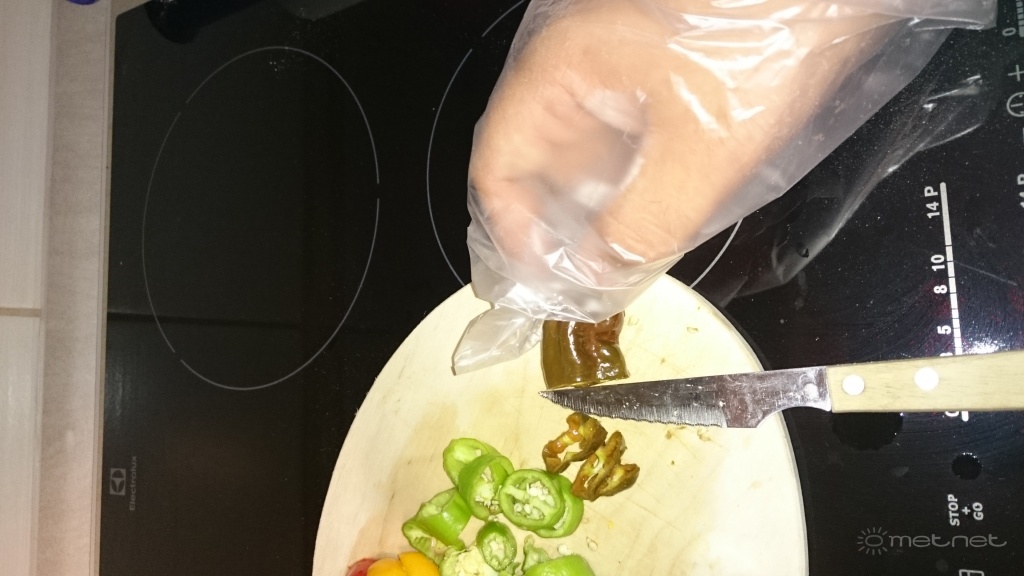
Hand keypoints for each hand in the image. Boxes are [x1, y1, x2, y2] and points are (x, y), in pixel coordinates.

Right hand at [470, 0, 893, 269]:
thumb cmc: (764, 42)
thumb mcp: (701, 153)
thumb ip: (641, 225)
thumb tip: (599, 273)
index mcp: (561, 68)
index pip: (498, 164)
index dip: (513, 232)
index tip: (547, 280)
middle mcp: (573, 61)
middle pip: (535, 161)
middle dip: (556, 226)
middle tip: (584, 281)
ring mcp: (612, 62)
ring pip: (580, 152)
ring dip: (594, 208)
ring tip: (619, 259)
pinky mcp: (651, 67)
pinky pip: (620, 136)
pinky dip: (628, 182)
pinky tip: (654, 217)